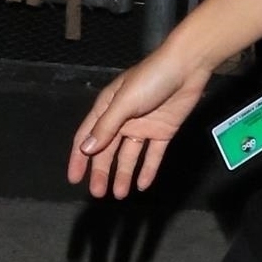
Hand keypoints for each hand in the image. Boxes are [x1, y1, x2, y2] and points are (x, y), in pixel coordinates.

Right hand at [67, 42, 212, 199]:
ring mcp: (143, 126)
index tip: (74, 178)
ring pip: (129, 156)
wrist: (187, 68)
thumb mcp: (124, 102)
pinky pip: (153, 155)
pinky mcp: (162, 131)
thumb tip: (85, 149)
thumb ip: (106, 127)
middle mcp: (122, 120)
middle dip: (102, 172)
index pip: (86, 137)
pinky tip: (142, 185)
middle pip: (107, 151)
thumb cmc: (151, 79)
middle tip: (99, 193)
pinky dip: (147, 170)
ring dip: (123, 174)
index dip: (79, 158)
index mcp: (107, 108)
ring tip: (120, 194)